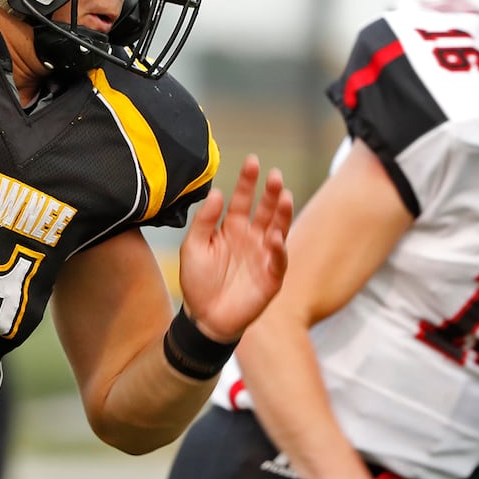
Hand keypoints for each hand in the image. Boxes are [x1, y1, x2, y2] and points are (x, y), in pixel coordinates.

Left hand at [177, 156, 292, 341]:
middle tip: (274, 176)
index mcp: (231, 228)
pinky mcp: (271, 277)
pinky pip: (278, 260)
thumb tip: (216, 192)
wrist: (204, 317)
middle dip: (270, 193)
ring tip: (284, 196)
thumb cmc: (197, 282)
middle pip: (265, 210)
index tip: (252, 161)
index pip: (242, 199)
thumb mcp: (193, 247)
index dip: (248, 181)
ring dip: (282, 214)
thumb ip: (204, 221)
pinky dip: (279, 248)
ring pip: (278, 229)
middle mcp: (251, 238)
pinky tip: (276, 236)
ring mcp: (263, 256)